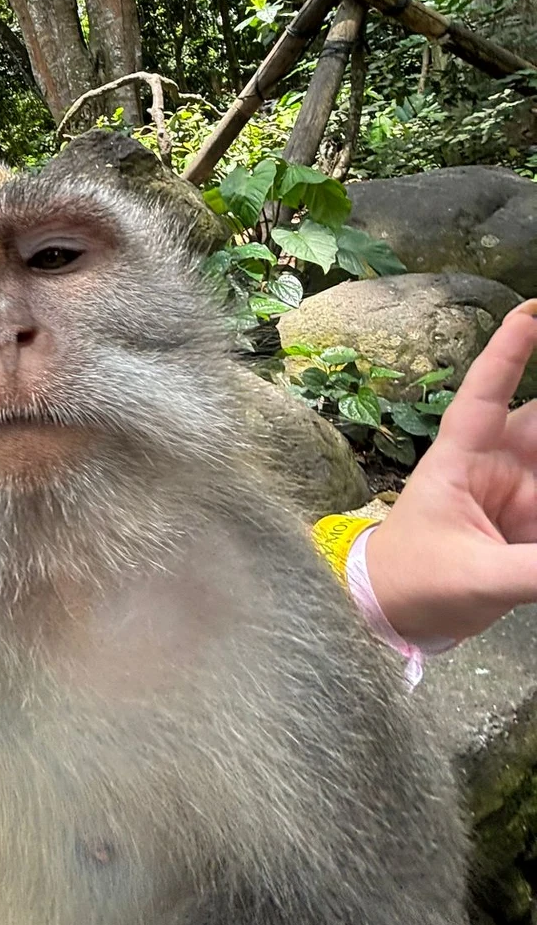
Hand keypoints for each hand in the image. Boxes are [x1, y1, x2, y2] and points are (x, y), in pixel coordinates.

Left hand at [365, 299, 536, 643]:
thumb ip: (534, 571)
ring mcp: (518, 492)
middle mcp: (493, 465)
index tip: (531, 310)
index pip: (485, 394)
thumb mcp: (473, 576)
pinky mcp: (534, 523)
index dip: (507, 352)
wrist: (401, 614)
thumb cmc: (413, 580)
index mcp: (459, 460)